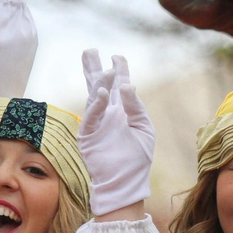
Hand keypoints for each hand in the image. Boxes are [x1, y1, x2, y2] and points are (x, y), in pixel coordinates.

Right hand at [79, 50, 155, 216]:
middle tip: (89, 50)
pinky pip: (91, 116)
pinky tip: (102, 91)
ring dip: (100, 83)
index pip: (119, 86)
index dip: (118, 70)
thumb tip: (127, 85)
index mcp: (123, 111)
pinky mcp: (88, 135)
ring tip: (105, 69)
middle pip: (98, 85)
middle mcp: (108, 114)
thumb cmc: (137, 158)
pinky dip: (96, 103)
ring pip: (93, 97)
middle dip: (94, 68)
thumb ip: (136, 106)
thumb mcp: (144, 128)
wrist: (126, 182)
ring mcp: (97, 123)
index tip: (117, 56)